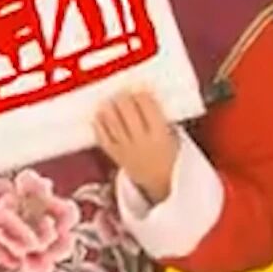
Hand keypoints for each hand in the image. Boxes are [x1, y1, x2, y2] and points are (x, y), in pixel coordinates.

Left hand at [93, 90, 179, 205]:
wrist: (162, 186)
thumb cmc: (171, 157)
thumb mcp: (174, 136)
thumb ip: (162, 117)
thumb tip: (147, 95)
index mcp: (160, 135)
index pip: (148, 107)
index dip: (141, 93)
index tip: (138, 86)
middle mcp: (142, 142)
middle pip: (127, 112)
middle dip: (123, 98)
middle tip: (121, 90)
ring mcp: (126, 150)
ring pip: (113, 124)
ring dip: (109, 108)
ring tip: (108, 99)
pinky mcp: (115, 156)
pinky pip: (103, 139)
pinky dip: (99, 125)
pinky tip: (98, 116)